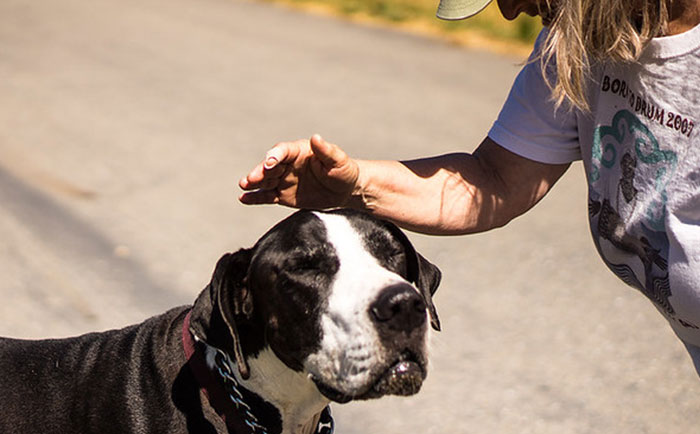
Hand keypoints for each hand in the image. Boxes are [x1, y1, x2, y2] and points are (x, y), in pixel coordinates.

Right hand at [239, 134, 359, 208]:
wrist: (346, 190)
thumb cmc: (343, 171)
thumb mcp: (338, 160)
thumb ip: (326, 150)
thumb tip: (316, 138)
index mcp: (299, 151)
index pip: (283, 151)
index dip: (275, 156)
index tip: (270, 162)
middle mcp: (288, 164)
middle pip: (270, 166)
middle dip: (260, 171)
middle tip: (251, 178)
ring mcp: (284, 180)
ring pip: (266, 180)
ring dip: (254, 182)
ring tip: (244, 185)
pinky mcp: (283, 195)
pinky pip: (267, 196)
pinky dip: (255, 197)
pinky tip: (244, 198)